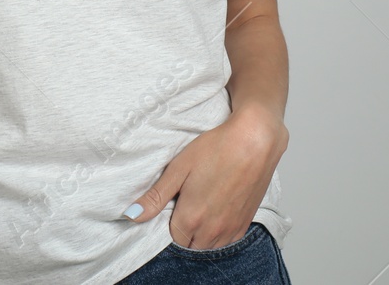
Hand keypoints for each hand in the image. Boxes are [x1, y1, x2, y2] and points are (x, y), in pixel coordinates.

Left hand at [122, 106, 287, 249]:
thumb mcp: (179, 168)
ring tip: (202, 207)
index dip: (169, 221)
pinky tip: (217, 212)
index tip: (173, 204)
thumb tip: (132, 215)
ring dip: (201, 236)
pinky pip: (226, 242)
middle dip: (184, 231)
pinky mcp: (245, 224)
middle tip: (186, 204)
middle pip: (189, 245)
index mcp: (191, 218)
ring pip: (208, 247)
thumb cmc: (217, 148)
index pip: (171, 237)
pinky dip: (218, 234)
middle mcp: (211, 230)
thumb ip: (156, 196)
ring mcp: (230, 229)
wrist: (255, 141)